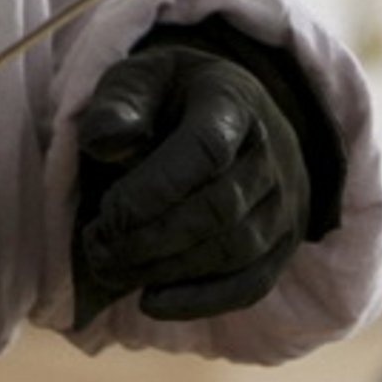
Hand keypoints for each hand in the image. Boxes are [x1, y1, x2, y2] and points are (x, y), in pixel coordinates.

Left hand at [73, 39, 312, 324]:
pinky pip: (250, 284)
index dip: (156, 188)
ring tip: (115, 269)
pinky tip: (152, 302)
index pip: (207, 149)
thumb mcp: (139, 79)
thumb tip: (107, 142)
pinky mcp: (280, 243)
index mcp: (232, 100)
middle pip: (221, 206)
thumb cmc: (169, 99)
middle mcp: (270, 150)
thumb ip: (119, 102)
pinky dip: (200, 301)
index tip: (108, 212)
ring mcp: (282, 200)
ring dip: (169, 270)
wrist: (231, 118)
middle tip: (99, 248)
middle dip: (152, 236)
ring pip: (236, 249)